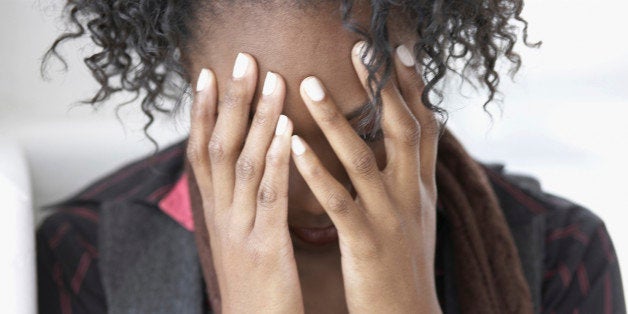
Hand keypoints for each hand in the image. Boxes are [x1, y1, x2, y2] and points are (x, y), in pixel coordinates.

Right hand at [187, 53, 303, 313]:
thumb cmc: (253, 287)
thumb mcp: (238, 240)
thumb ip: (238, 205)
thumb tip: (244, 172)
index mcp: (217, 214)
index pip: (202, 154)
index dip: (203, 113)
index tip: (209, 76)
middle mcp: (222, 217)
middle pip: (220, 148)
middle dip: (230, 102)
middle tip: (242, 61)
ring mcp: (241, 231)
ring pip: (245, 165)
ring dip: (258, 120)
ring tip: (272, 82)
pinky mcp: (266, 248)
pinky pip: (271, 197)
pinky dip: (280, 161)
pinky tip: (290, 132)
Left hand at [290, 41, 441, 312]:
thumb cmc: (407, 265)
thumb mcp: (418, 216)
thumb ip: (411, 177)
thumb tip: (408, 143)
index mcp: (422, 187)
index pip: (424, 126)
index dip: (413, 87)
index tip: (398, 52)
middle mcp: (411, 194)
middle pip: (402, 129)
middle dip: (382, 86)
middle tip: (360, 49)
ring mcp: (389, 216)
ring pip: (363, 158)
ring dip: (336, 120)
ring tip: (310, 85)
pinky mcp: (364, 241)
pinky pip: (338, 200)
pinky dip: (316, 171)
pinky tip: (294, 146)